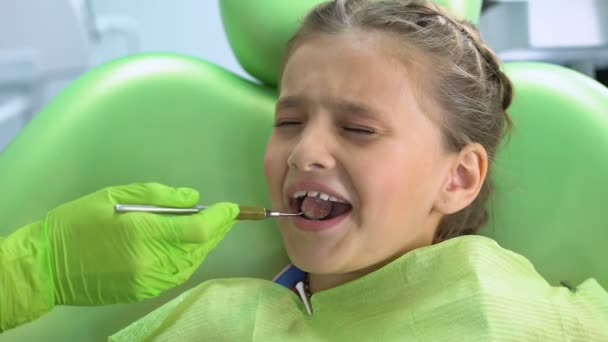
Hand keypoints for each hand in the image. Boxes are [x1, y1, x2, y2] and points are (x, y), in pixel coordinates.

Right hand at [45, 182, 238, 304]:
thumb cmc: (79, 222)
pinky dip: (189, 261)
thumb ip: (160, 196)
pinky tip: (189, 248)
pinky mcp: (142, 292)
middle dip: (217, 230)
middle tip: (227, 216)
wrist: (47, 265)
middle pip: (200, 247)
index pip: (199, 228)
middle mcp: (151, 260)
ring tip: (211, 229)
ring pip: (192, 264)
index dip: (221, 217)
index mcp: (144, 231)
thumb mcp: (117, 194)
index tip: (232, 208)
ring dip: (205, 246)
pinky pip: (176, 276)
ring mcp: (148, 280)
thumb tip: (193, 199)